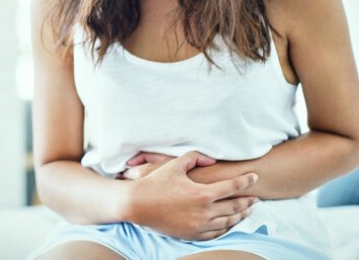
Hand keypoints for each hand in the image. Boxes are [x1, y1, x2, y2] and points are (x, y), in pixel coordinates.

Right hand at [122, 151, 258, 240]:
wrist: (137, 204)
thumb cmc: (155, 183)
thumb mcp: (175, 165)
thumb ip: (195, 158)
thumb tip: (212, 159)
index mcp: (202, 193)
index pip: (232, 187)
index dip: (245, 181)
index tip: (254, 177)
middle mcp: (204, 212)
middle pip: (234, 207)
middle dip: (247, 201)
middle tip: (256, 196)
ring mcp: (199, 226)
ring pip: (228, 222)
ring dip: (240, 215)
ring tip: (247, 210)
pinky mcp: (192, 235)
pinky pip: (216, 233)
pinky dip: (226, 228)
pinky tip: (229, 223)